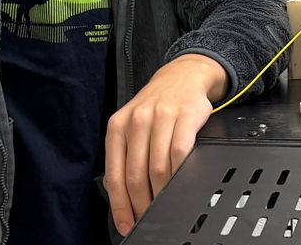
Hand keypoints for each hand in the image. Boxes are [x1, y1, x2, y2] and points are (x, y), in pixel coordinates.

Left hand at [104, 53, 226, 235]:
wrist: (182, 76)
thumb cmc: (155, 107)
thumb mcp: (131, 125)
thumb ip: (125, 156)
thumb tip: (122, 197)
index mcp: (118, 127)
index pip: (115, 175)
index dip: (120, 206)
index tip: (127, 225)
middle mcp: (136, 121)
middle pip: (136, 176)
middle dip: (142, 204)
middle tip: (149, 218)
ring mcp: (161, 117)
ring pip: (158, 168)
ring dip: (162, 194)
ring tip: (165, 205)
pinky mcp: (185, 115)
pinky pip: (181, 153)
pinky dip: (180, 174)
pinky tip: (181, 184)